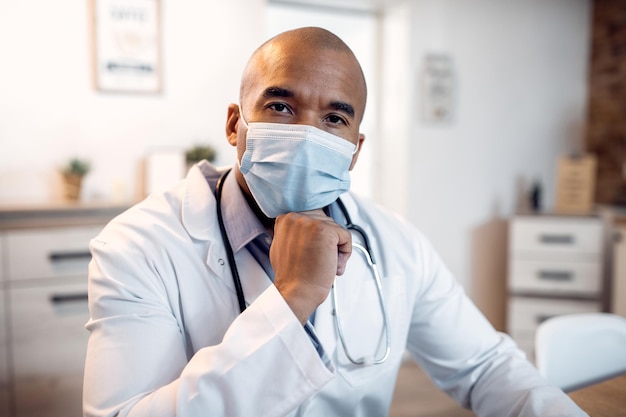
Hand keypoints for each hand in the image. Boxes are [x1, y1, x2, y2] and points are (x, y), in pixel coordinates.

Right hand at [270, 209, 351, 323]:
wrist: (297, 291)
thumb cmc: (293, 276)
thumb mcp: (285, 247)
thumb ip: (295, 233)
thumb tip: (309, 230)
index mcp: (286, 220)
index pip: (314, 219)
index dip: (318, 239)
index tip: (314, 252)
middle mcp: (296, 218)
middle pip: (326, 222)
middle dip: (328, 243)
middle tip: (319, 260)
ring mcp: (310, 223)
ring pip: (336, 229)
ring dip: (336, 248)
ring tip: (324, 264)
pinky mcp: (324, 230)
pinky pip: (345, 236)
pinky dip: (345, 253)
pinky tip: (332, 264)